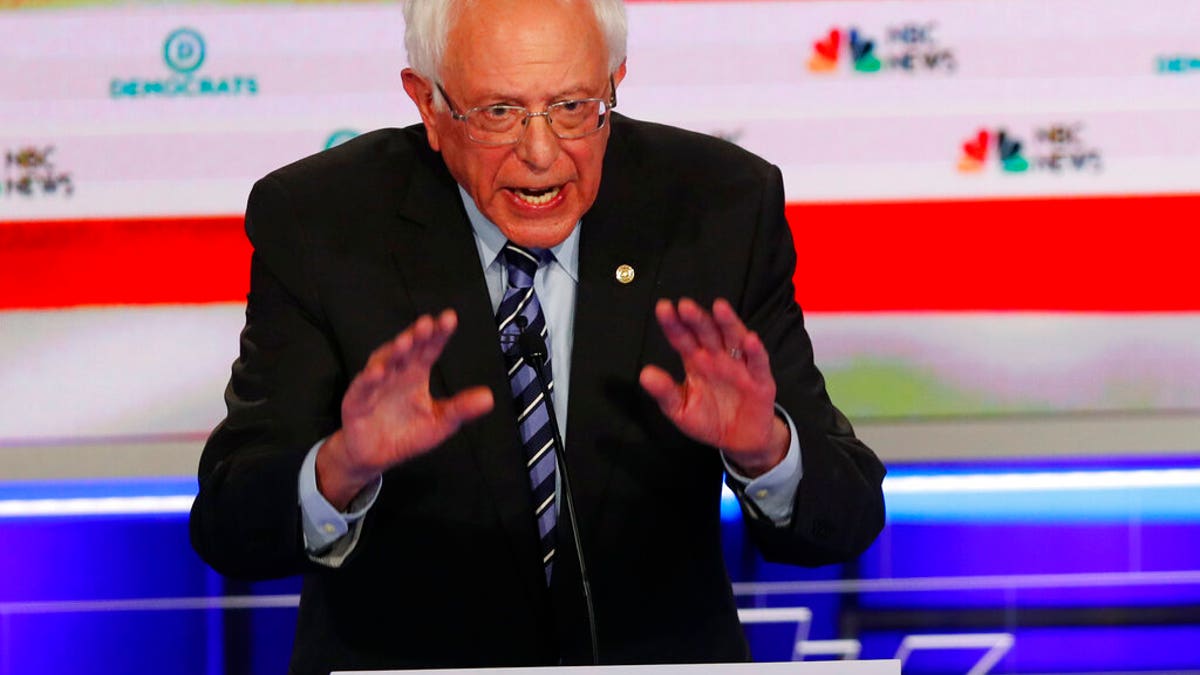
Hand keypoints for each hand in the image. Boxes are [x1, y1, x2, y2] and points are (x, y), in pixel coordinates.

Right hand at [318, 309, 493, 508]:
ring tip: (406, 342)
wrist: (375, 456)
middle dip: (416, 335)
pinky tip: (378, 373)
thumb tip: (489, 397)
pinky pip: (362, 388)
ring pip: (383, 362)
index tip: (449, 319)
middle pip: (406, 349)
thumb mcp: (440, 422)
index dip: (438, 334)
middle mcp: (396, 374)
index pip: (429, 349)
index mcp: (416, 374)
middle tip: (427, 324)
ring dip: (393, 352)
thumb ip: (461, 409)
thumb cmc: (406, 434)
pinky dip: (368, 379)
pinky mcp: (357, 401)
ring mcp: (375, 385)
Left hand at [639, 298, 789, 476]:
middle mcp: (717, 357)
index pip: (682, 338)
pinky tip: (750, 340)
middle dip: (697, 319)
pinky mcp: (760, 379)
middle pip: (706, 333)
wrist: (738, 440)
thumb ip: (665, 393)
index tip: (663, 308)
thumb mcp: (681, 409)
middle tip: (685, 306)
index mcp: (695, 361)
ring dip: (728, 323)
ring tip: (719, 308)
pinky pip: (757, 362)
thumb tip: (645, 375)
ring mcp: (739, 366)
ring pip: (734, 339)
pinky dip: (755, 351)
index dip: (673, 324)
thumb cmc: (708, 420)